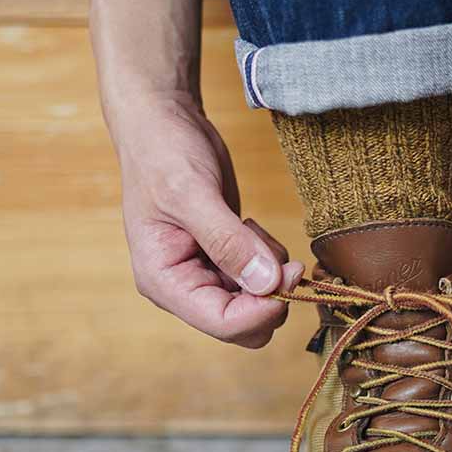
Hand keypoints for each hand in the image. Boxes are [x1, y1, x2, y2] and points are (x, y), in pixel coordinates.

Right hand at [111, 93, 302, 347]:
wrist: (162, 124)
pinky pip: (260, 281)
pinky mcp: (226, 260)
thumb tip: (267, 283)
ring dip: (271, 274)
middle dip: (271, 295)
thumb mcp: (193, 194)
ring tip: (253, 229)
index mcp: (164, 281)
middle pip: (245, 326)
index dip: (263, 309)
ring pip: (258, 304)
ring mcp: (206, 276)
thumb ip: (229, 242)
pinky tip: (251, 228)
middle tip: (285, 256)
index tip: (289, 275)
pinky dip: (269, 260)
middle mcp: (184, 287)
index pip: (223, 324)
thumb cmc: (163, 153)